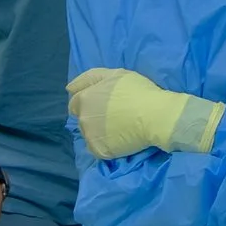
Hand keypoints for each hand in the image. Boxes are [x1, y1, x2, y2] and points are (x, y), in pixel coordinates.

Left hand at [66, 67, 221, 158]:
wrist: (156, 116)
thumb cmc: (137, 91)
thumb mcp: (114, 74)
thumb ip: (89, 78)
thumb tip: (69, 88)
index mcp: (84, 99)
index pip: (75, 103)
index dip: (89, 102)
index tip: (104, 104)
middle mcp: (83, 119)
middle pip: (82, 119)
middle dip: (93, 116)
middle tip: (113, 116)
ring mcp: (90, 137)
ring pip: (90, 134)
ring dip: (99, 131)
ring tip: (118, 128)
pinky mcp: (100, 152)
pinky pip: (98, 148)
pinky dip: (106, 144)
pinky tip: (120, 139)